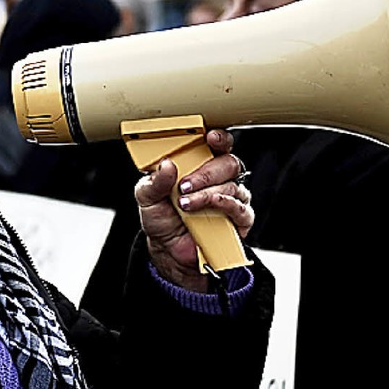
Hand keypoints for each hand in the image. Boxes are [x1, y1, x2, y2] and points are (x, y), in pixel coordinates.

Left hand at [135, 128, 252, 291]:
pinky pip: (241, 208)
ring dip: (207, 194)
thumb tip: (166, 165)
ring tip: (186, 204)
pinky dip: (225, 206)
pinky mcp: (239, 219)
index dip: (219, 138)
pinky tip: (210, 208)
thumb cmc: (162, 218)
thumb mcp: (147, 197)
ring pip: (233, 186)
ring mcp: (231, 198)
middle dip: (206, 173)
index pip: (217, 144)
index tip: (210, 137)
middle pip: (228, 163)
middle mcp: (219, 179)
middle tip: (185, 186)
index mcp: (200, 165)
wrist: (168, 251)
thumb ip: (154, 181)